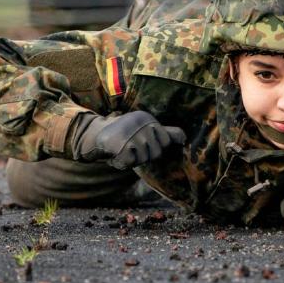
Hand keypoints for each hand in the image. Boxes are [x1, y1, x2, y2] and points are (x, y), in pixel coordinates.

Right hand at [71, 111, 185, 169]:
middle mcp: (141, 124)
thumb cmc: (126, 134)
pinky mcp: (121, 146)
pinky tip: (117, 154)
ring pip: (144, 158)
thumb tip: (185, 138)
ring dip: (134, 159)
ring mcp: (132, 135)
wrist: (98, 134)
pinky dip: (123, 162)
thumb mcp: (147, 129)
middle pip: (157, 152)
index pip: (165, 142)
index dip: (154, 146)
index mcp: (148, 119)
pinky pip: (131, 163)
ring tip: (125, 149)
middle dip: (145, 154)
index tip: (142, 140)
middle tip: (132, 145)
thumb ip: (166, 133)